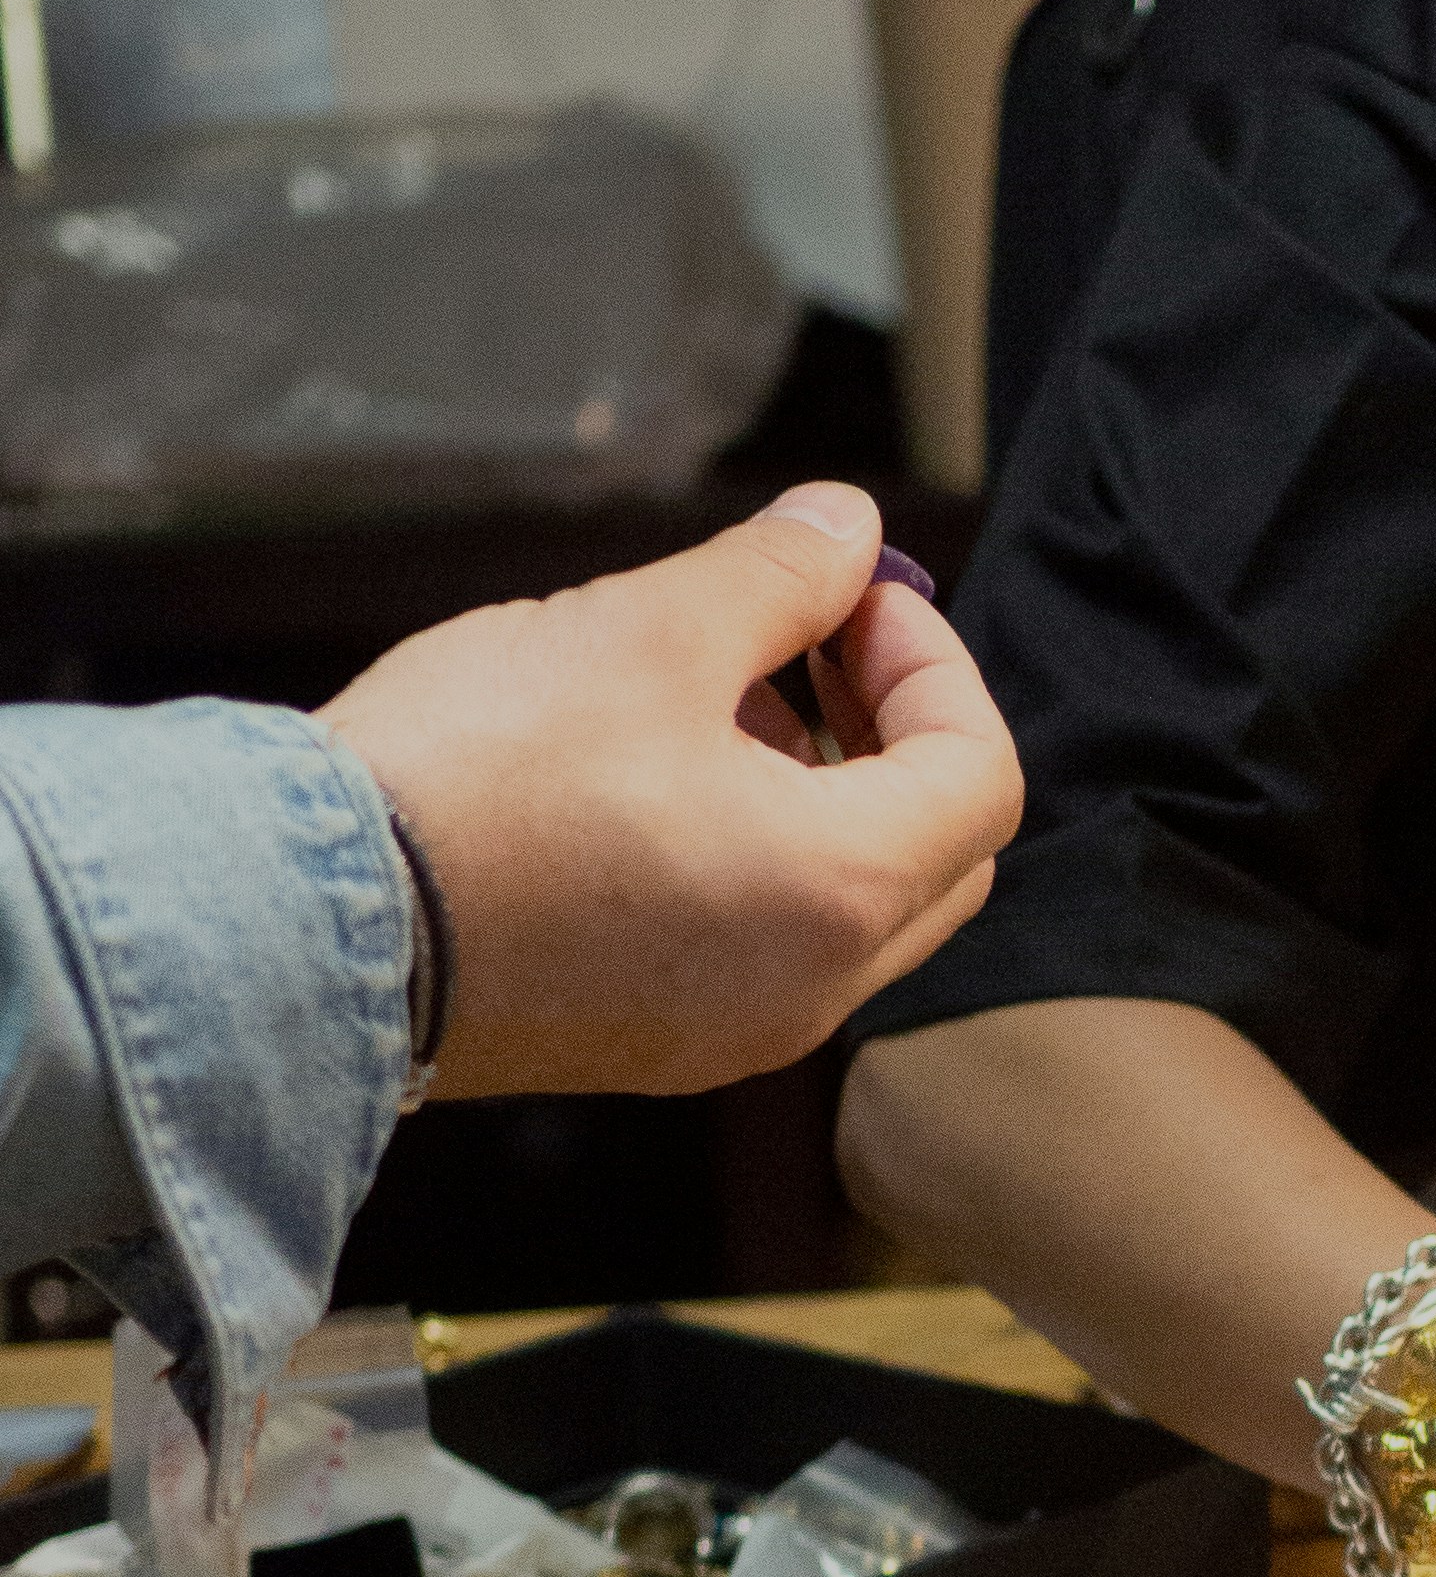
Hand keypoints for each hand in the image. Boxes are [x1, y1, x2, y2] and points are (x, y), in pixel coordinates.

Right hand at [319, 481, 1021, 1101]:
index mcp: (841, 892)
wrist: (313, 924)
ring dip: (825, 793)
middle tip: (808, 639)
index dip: (933, 659)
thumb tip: (846, 528)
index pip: (980, 775)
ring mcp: (743, 1035)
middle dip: (896, 730)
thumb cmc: (484, 773)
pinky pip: (769, 951)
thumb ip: (776, 578)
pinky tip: (662, 781)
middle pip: (941, 855)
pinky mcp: (665, 1048)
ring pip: (854, 908)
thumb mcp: (646, 632)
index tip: (849, 592)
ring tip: (716, 696)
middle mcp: (818, 991)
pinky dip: (761, 860)